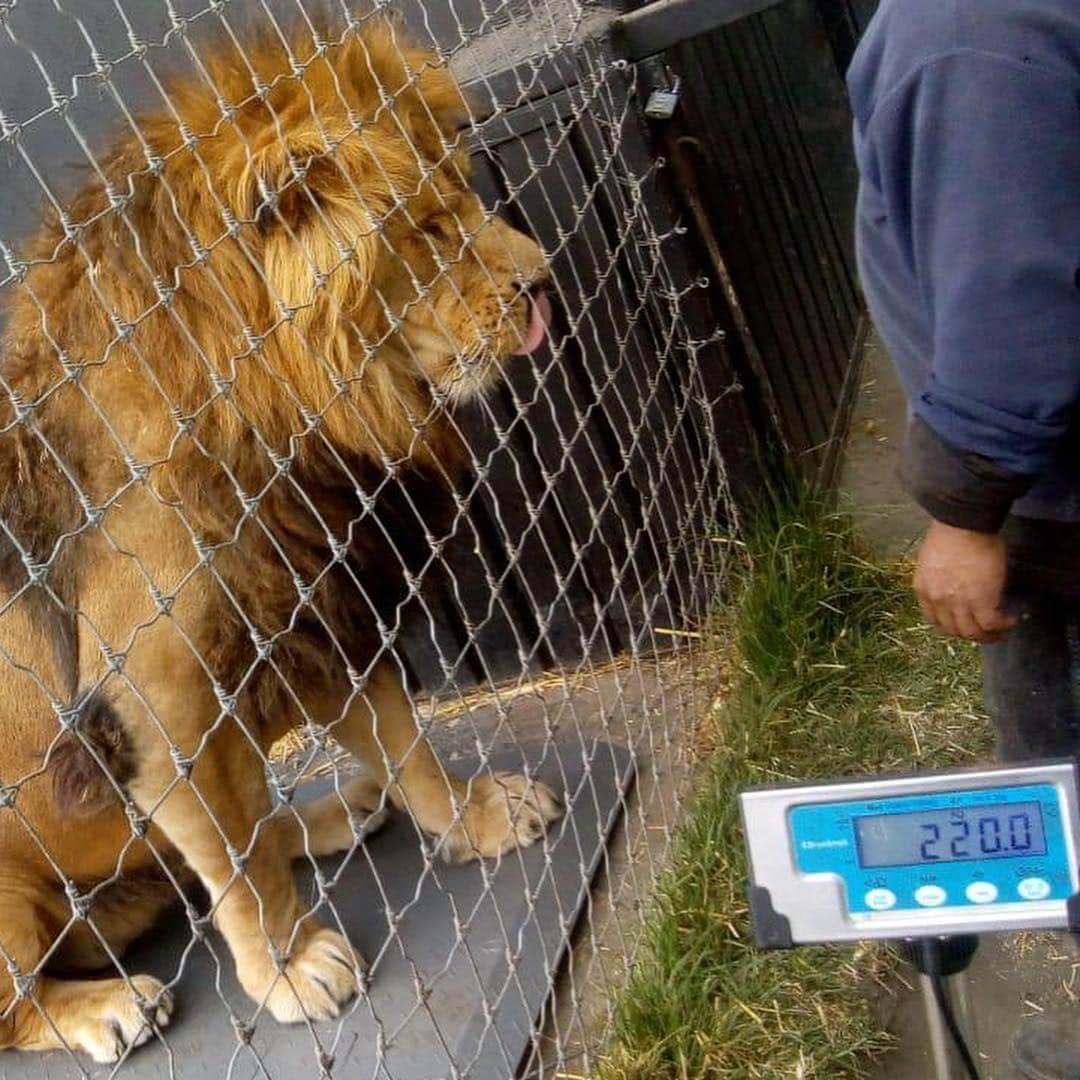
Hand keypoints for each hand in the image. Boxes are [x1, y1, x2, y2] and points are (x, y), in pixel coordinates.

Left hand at [913, 520, 1016, 642]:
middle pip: (953, 630)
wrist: (963, 524)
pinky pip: (991, 624)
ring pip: (972, 633)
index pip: (934, 619)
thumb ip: (939, 577)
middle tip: (986, 631)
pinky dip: (1002, 626)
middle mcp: (937, 600)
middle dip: (971, 634)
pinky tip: (1011, 620)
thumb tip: (954, 584)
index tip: (963, 623)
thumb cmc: (951, 533)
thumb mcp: (934, 560)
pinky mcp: (981, 601)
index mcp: (923, 589)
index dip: (951, 625)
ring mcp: (958, 603)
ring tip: (1001, 629)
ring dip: (989, 635)